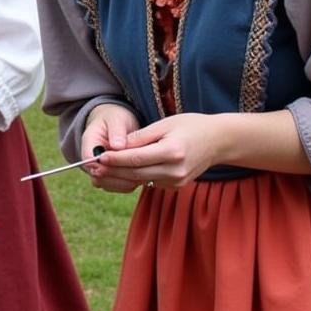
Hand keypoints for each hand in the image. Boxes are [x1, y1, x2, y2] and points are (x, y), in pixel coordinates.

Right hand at [82, 103, 140, 192]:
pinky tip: (143, 176)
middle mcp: (91, 160)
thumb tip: (117, 146)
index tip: (123, 162)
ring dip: (124, 182)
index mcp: (89, 143)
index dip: (103, 164)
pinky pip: (117, 186)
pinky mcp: (110, 176)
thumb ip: (116, 131)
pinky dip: (129, 184)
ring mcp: (100, 170)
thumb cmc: (116, 119)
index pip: (89, 159)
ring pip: (107, 184)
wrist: (117, 124)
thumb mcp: (116, 119)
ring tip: (143, 173)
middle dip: (117, 176)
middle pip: (97, 176)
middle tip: (138, 171)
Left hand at [96, 113, 222, 189]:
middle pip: (135, 173)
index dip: (115, 159)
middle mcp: (175, 171)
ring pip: (140, 179)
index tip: (98, 156)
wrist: (219, 141)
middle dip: (112, 170)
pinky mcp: (176, 186)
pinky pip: (150, 181)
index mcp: (172, 152)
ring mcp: (176, 181)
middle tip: (92, 167)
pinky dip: (134, 176)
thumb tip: (115, 146)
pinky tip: (120, 171)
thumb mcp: (164, 124)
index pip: (136, 158)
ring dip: (120, 175)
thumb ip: (140, 137)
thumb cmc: (191, 126)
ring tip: (100, 170)